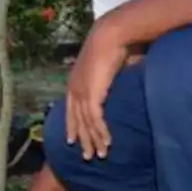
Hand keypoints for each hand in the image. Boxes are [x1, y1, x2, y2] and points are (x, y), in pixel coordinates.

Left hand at [65, 23, 128, 160]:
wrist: (111, 34)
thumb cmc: (114, 44)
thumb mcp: (108, 64)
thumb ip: (109, 77)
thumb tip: (120, 83)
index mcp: (75, 80)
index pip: (71, 108)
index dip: (72, 124)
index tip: (72, 139)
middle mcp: (75, 88)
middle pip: (77, 120)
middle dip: (82, 139)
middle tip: (86, 156)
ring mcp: (81, 93)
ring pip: (86, 124)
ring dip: (94, 141)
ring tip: (101, 155)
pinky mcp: (91, 96)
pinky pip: (96, 121)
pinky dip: (102, 133)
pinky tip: (107, 143)